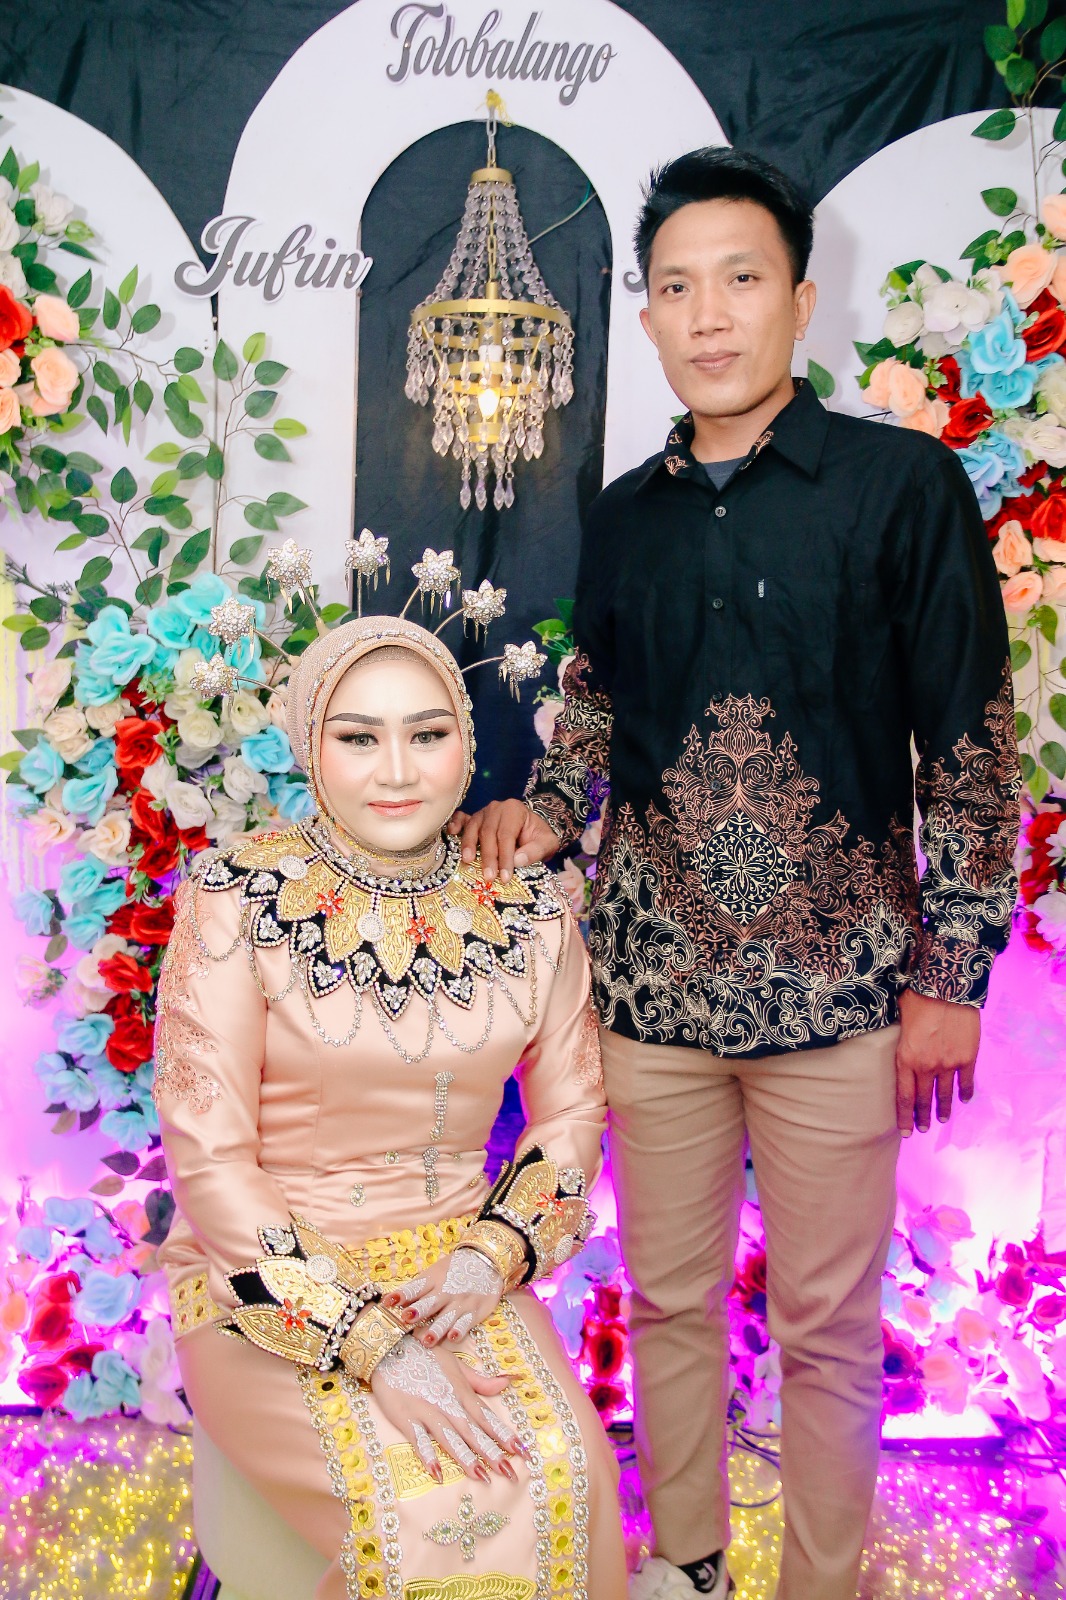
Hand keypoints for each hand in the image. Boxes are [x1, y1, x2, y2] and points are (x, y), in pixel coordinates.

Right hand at [370, 1335, 522, 1482]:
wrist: (390, 1346)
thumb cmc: (425, 1355)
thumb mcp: (455, 1364)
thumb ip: (479, 1381)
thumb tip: (507, 1383)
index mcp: (462, 1392)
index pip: (487, 1418)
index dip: (506, 1436)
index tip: (524, 1452)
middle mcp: (448, 1404)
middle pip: (473, 1432)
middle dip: (492, 1453)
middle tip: (511, 1474)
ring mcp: (427, 1411)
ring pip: (450, 1438)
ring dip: (466, 1458)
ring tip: (482, 1477)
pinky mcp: (406, 1417)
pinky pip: (419, 1439)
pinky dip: (427, 1455)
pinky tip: (436, 1473)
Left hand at [381, 1248, 503, 1347]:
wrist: (485, 1261)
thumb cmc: (454, 1270)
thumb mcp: (435, 1273)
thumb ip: (418, 1289)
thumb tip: (394, 1302)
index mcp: (433, 1279)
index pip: (415, 1288)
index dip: (402, 1295)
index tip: (388, 1302)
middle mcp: (446, 1291)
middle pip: (430, 1303)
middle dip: (419, 1310)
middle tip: (406, 1318)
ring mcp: (461, 1302)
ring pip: (447, 1317)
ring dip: (437, 1328)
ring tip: (427, 1340)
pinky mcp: (474, 1311)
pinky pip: (466, 1322)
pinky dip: (459, 1329)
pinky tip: (452, 1336)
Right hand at [447, 799, 560, 882]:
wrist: (532, 831)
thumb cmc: (538, 837)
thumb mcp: (547, 844)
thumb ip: (536, 851)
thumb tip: (517, 860)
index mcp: (515, 810)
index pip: (507, 835)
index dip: (505, 857)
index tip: (505, 877)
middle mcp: (497, 808)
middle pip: (489, 833)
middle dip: (489, 857)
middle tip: (489, 877)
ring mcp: (483, 812)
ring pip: (474, 828)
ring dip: (469, 845)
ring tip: (468, 862)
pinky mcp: (474, 819)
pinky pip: (462, 818)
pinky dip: (456, 824)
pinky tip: (451, 833)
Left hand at [895, 988, 979, 1135]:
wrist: (946, 987)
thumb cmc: (918, 998)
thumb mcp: (899, 1022)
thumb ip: (900, 1042)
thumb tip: (899, 1048)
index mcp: (905, 1058)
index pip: (904, 1096)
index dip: (904, 1116)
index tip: (905, 1130)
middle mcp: (926, 1066)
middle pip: (924, 1099)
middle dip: (922, 1117)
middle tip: (922, 1129)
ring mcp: (948, 1064)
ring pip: (945, 1094)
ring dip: (943, 1109)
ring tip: (942, 1119)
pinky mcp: (967, 1057)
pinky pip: (966, 1081)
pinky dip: (965, 1092)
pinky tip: (964, 1100)